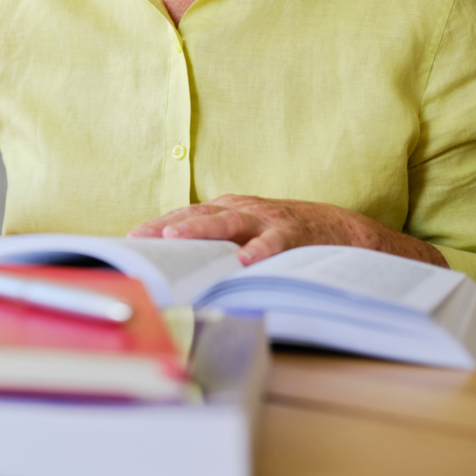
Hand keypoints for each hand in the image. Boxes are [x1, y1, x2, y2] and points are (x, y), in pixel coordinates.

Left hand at [127, 194, 447, 267]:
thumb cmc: (291, 237)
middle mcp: (245, 210)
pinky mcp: (295, 234)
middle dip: (166, 225)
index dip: (157, 226)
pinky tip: (243, 263)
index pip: (186, 215)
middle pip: (198, 215)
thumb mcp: (250, 233)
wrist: (347, 232)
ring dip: (200, 229)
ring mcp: (269, 220)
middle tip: (138, 237)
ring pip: (228, 222)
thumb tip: (179, 265)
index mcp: (231, 210)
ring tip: (174, 237)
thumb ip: (219, 242)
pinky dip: (258, 252)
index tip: (128, 238)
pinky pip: (274, 243)